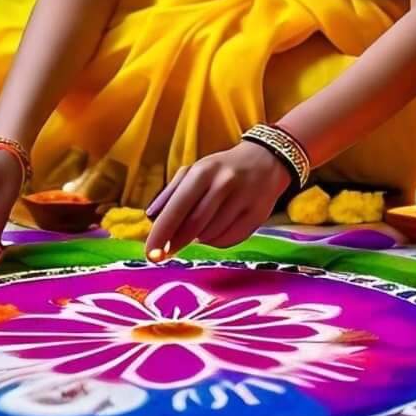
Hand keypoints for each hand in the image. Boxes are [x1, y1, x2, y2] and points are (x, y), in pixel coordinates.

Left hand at [145, 141, 290, 258]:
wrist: (266, 161)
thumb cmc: (221, 169)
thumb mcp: (194, 171)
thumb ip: (170, 194)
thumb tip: (151, 219)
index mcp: (204, 171)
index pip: (178, 207)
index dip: (162, 233)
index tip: (150, 253)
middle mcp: (225, 184)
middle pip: (194, 226)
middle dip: (176, 242)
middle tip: (166, 251)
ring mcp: (244, 200)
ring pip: (211, 236)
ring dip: (199, 238)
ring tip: (202, 225)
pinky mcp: (257, 216)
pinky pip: (228, 241)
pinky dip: (216, 241)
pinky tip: (218, 228)